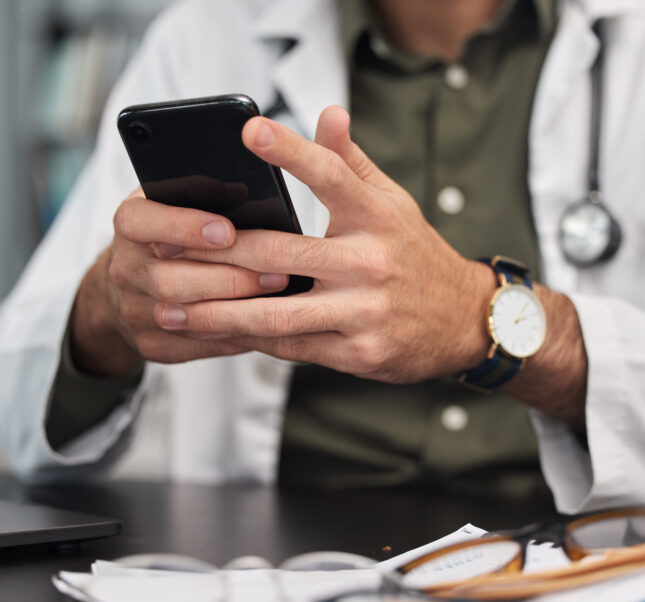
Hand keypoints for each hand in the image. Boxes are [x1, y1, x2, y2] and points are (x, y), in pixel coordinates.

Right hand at [71, 189, 288, 375]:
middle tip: (275, 275)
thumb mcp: (177, 202)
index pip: (142, 221)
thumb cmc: (172, 234)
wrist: (135, 284)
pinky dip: (231, 335)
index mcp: (130, 226)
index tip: (227, 231)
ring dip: (234, 310)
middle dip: (227, 279)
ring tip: (277, 301)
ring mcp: (133, 311)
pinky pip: (195, 343)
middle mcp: (124, 269)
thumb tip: (245, 192)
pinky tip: (263, 326)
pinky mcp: (151, 343)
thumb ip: (201, 196)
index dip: (184, 227)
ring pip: (182, 317)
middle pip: (168, 279)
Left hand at [156, 106, 496, 382]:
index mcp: (378, 217)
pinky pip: (293, 347)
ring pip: (276, 314)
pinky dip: (252, 339)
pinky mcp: (360, 353)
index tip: (249, 129)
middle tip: (163, 246)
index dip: (290, 150)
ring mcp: (365, 312)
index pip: (331, 175)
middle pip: (279, 252)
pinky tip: (218, 331)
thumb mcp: (393, 205)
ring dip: (216, 311)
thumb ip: (353, 164)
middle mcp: (371, 263)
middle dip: (216, 251)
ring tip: (169, 307)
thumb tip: (327, 113)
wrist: (462, 320)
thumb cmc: (415, 255)